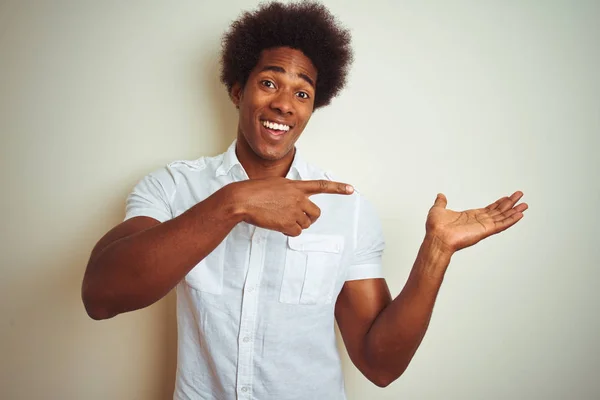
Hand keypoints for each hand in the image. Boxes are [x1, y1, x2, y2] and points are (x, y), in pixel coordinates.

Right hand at [229, 177, 353, 235]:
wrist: (242, 199)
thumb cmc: (253, 191)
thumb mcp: (274, 184)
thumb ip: (287, 191)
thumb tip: (291, 203)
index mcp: (295, 185)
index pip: (321, 186)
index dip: (338, 188)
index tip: (351, 189)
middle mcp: (298, 197)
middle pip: (316, 214)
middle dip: (308, 219)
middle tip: (295, 219)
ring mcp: (294, 210)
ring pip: (305, 224)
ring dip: (295, 225)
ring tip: (279, 218)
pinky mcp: (288, 223)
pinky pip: (296, 232)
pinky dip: (288, 231)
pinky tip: (276, 224)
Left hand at [426, 191, 527, 254]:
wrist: (436, 237)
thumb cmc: (435, 227)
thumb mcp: (438, 209)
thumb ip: (441, 202)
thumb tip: (440, 196)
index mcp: (470, 217)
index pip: (488, 209)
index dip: (498, 203)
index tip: (507, 198)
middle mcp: (478, 222)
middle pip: (498, 212)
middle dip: (509, 204)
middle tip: (519, 195)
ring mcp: (482, 226)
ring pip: (502, 217)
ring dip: (514, 211)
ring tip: (524, 204)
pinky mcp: (485, 231)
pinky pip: (501, 225)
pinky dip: (511, 220)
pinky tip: (520, 215)